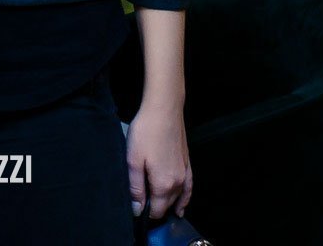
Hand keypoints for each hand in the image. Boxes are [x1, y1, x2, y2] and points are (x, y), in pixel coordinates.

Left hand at [126, 104, 191, 220]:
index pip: (156, 211)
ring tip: (157, 211)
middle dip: (154, 208)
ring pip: (177, 198)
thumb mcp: (133, 161)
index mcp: (163, 184)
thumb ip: (136, 188)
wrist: (163, 110)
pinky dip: (185, 199)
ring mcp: (184, 173)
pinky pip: (189, 188)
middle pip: (166, 206)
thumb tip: (137, 209)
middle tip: (140, 204)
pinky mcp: (187, 163)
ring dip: (168, 205)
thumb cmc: (146, 132)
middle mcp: (178, 182)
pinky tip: (181, 207)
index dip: (144, 213)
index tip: (135, 210)